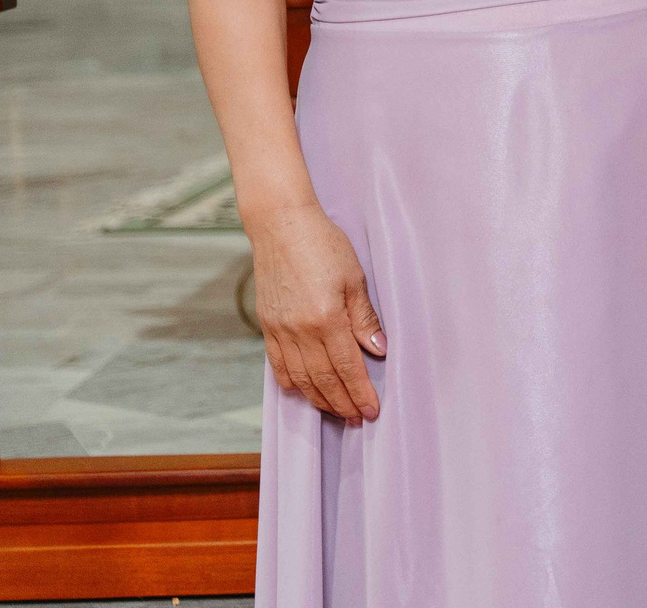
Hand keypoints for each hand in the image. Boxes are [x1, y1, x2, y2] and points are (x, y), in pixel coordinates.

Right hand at [248, 201, 384, 422]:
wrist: (281, 226)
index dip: (360, 392)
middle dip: (342, 403)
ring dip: (319, 399)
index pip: (346, 367)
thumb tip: (379, 351)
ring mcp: (279, 330)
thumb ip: (364, 319)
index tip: (371, 410)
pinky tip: (303, 392)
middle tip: (357, 419)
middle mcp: (299, 330)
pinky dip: (292, 383)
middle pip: (322, 379)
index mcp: (325, 319)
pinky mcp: (267, 325)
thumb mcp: (355, 278)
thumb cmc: (324, 245)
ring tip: (336, 412)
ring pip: (299, 378)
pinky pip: (278, 365)